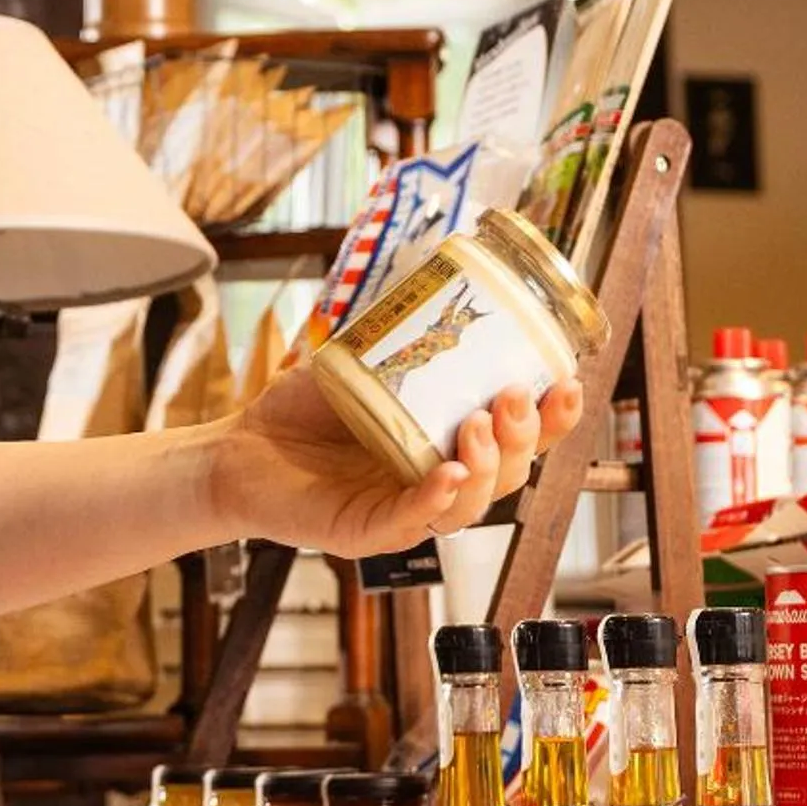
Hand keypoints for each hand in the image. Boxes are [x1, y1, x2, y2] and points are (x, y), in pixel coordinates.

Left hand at [207, 368, 584, 559]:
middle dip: (525, 437)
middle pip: (507, 474)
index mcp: (449, 445)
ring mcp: (404, 512)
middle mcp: (437, 483)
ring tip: (479, 423)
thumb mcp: (364, 360)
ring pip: (469, 505)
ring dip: (487, 466)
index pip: (517, 439)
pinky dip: (434, 499)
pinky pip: (411, 524)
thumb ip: (403, 331)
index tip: (567, 381)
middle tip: (516, 396)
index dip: (552, 419)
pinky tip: (447, 473)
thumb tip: (441, 272)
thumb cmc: (305, 408)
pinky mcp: (365, 533)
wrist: (239, 444)